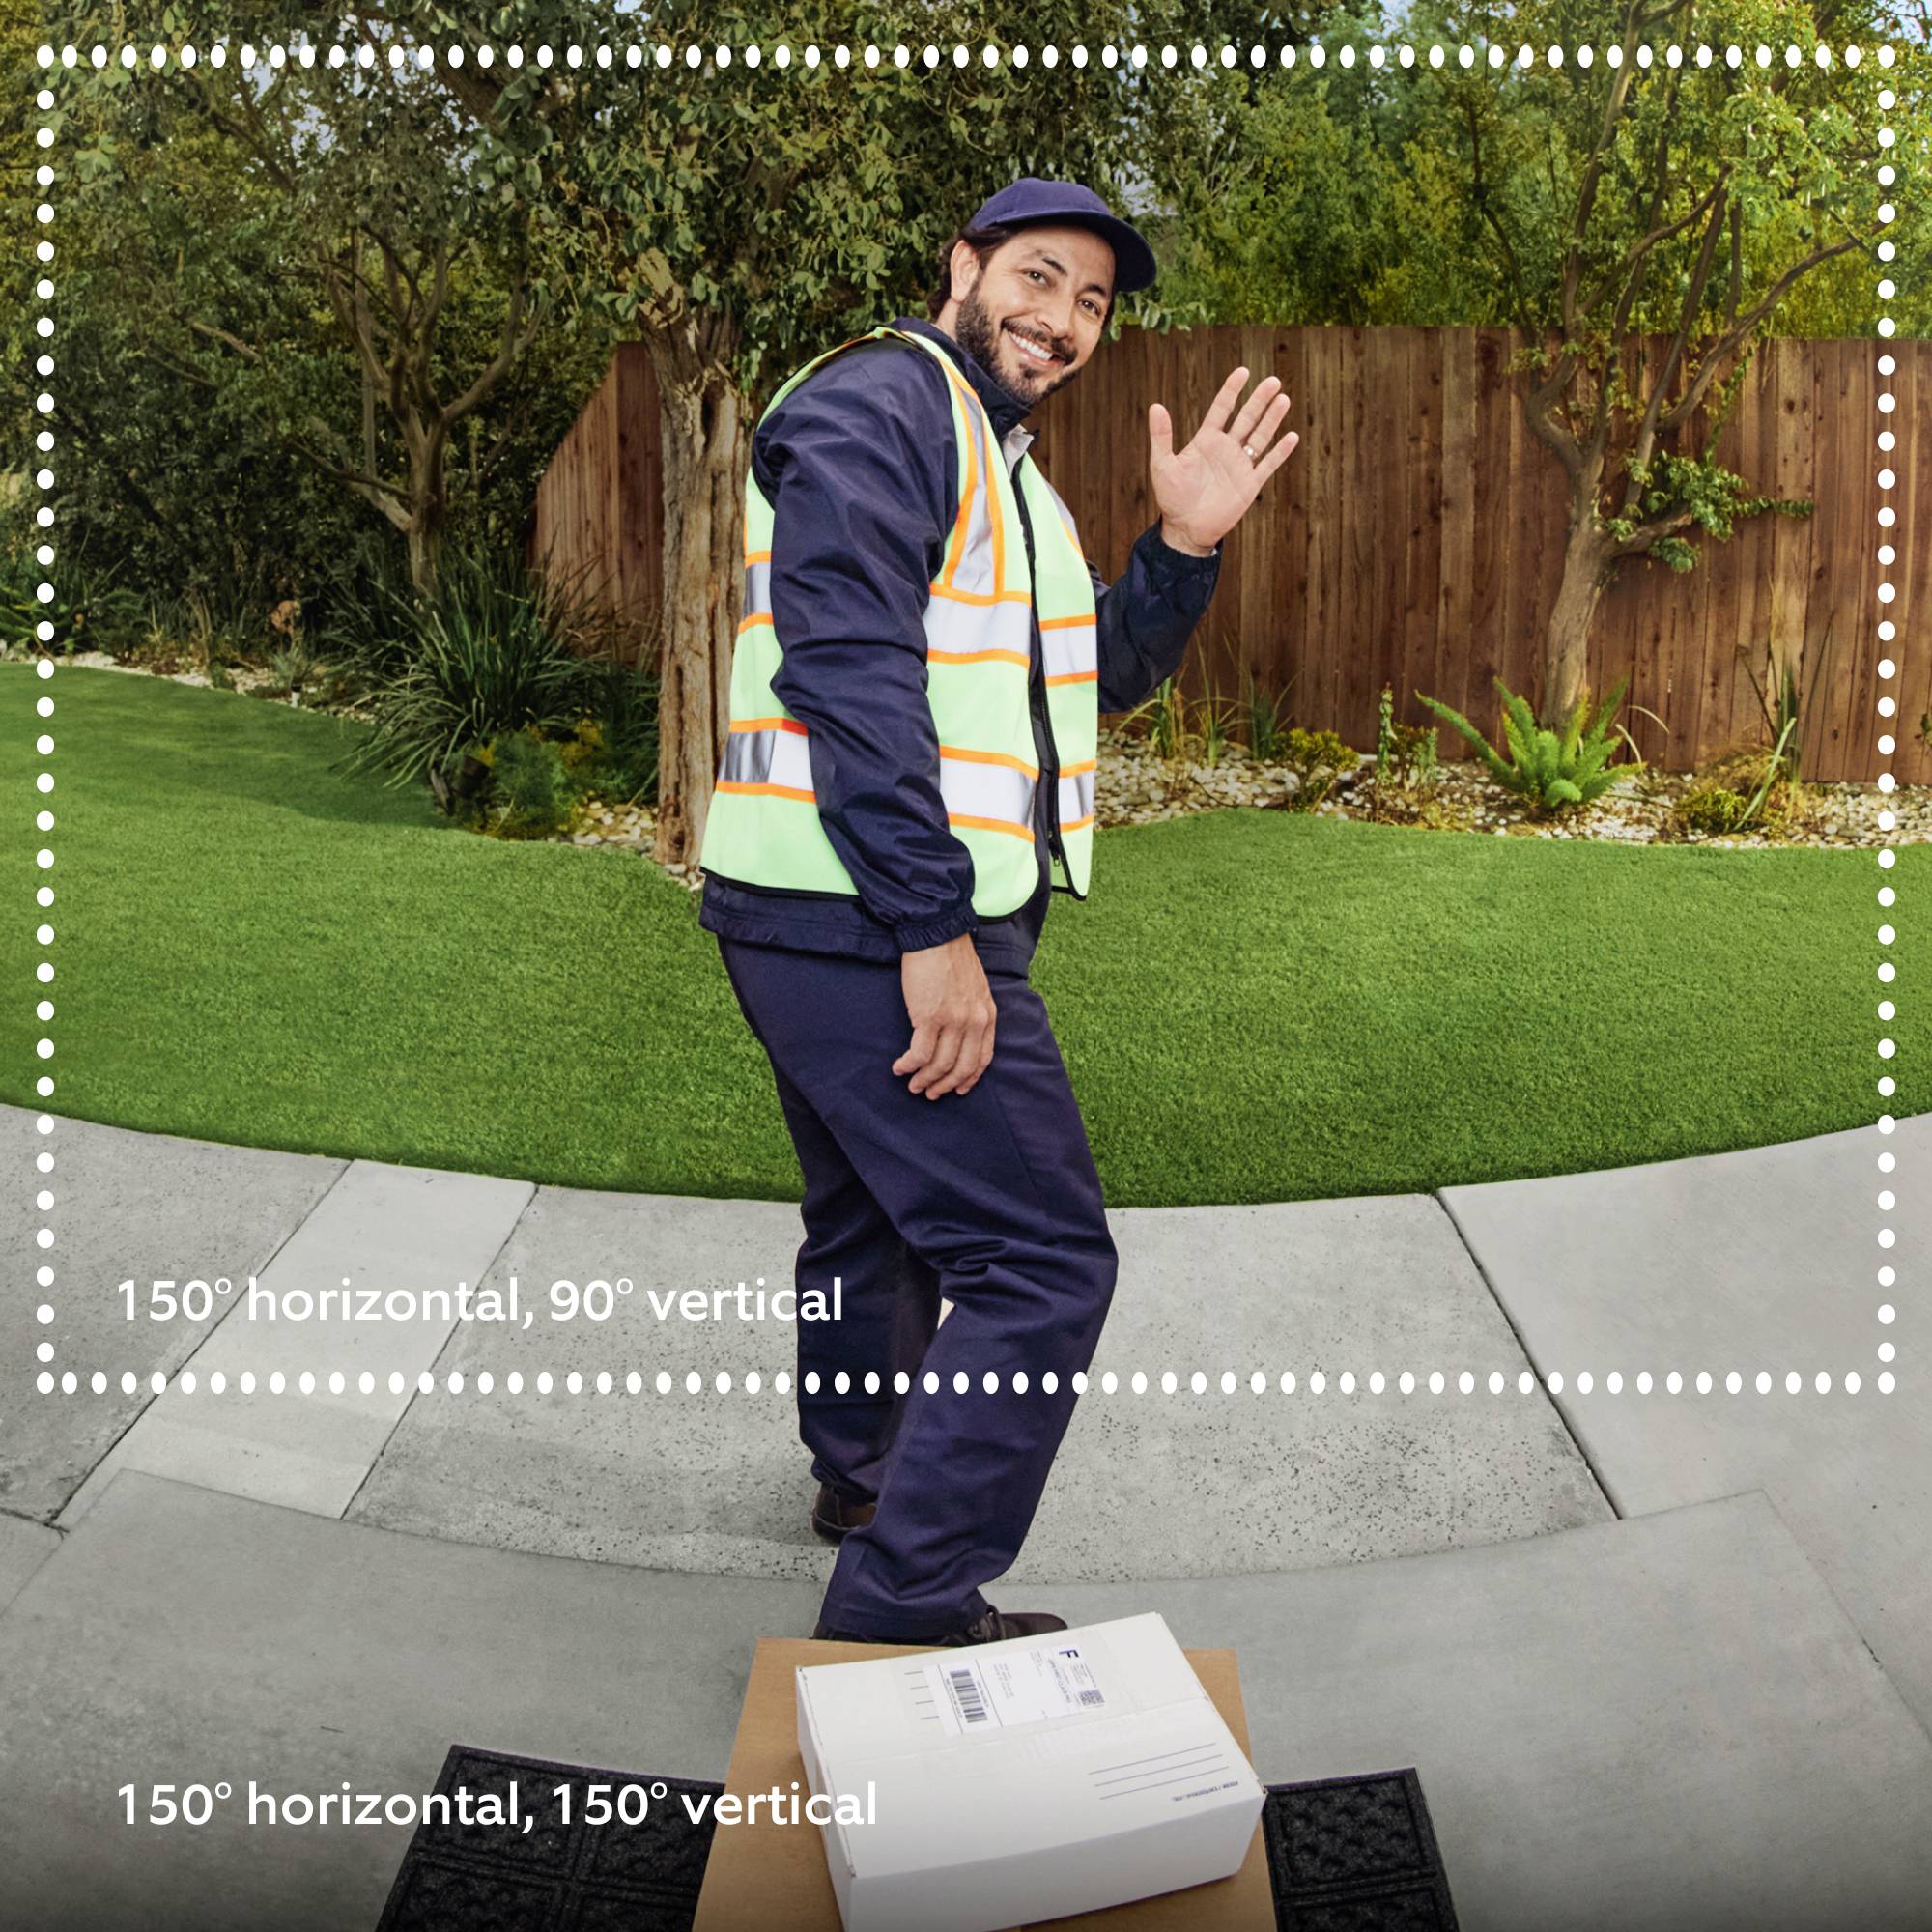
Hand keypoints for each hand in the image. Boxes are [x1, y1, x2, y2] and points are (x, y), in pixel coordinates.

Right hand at [895, 934, 997, 1098]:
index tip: (957, 1089)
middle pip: (961, 1068)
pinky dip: (908, 1066)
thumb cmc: (951, 957)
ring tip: (912, 1084)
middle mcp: (974, 1022)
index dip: (968, 1079)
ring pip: (939, 1065)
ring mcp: (953, 1021)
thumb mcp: (976, 987)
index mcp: (987, 1015)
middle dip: (944, 1086)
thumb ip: (974, 1011)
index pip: (983, 1059)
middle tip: (929, 1093)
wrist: (936, 935)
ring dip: (923, 1080)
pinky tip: (899, 1068)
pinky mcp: (929, 1017)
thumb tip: (960, 1035)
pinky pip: (919, 1054)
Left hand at [1149, 366, 1299, 553]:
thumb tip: (1155, 406)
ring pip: (1260, 437)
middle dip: (1259, 400)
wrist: (1186, 529)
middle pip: (1246, 418)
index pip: (1222, 409)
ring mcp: (1239, 466)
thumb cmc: (1171, 498)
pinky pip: (1267, 465)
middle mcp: (1226, 449)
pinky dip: (1280, 452)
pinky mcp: (1249, 485)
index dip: (1232, 390)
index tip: (1243, 372)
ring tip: (1283, 399)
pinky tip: (1291, 436)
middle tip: (1273, 381)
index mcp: (1206, 440)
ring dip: (1272, 419)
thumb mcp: (1162, 465)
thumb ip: (1161, 436)